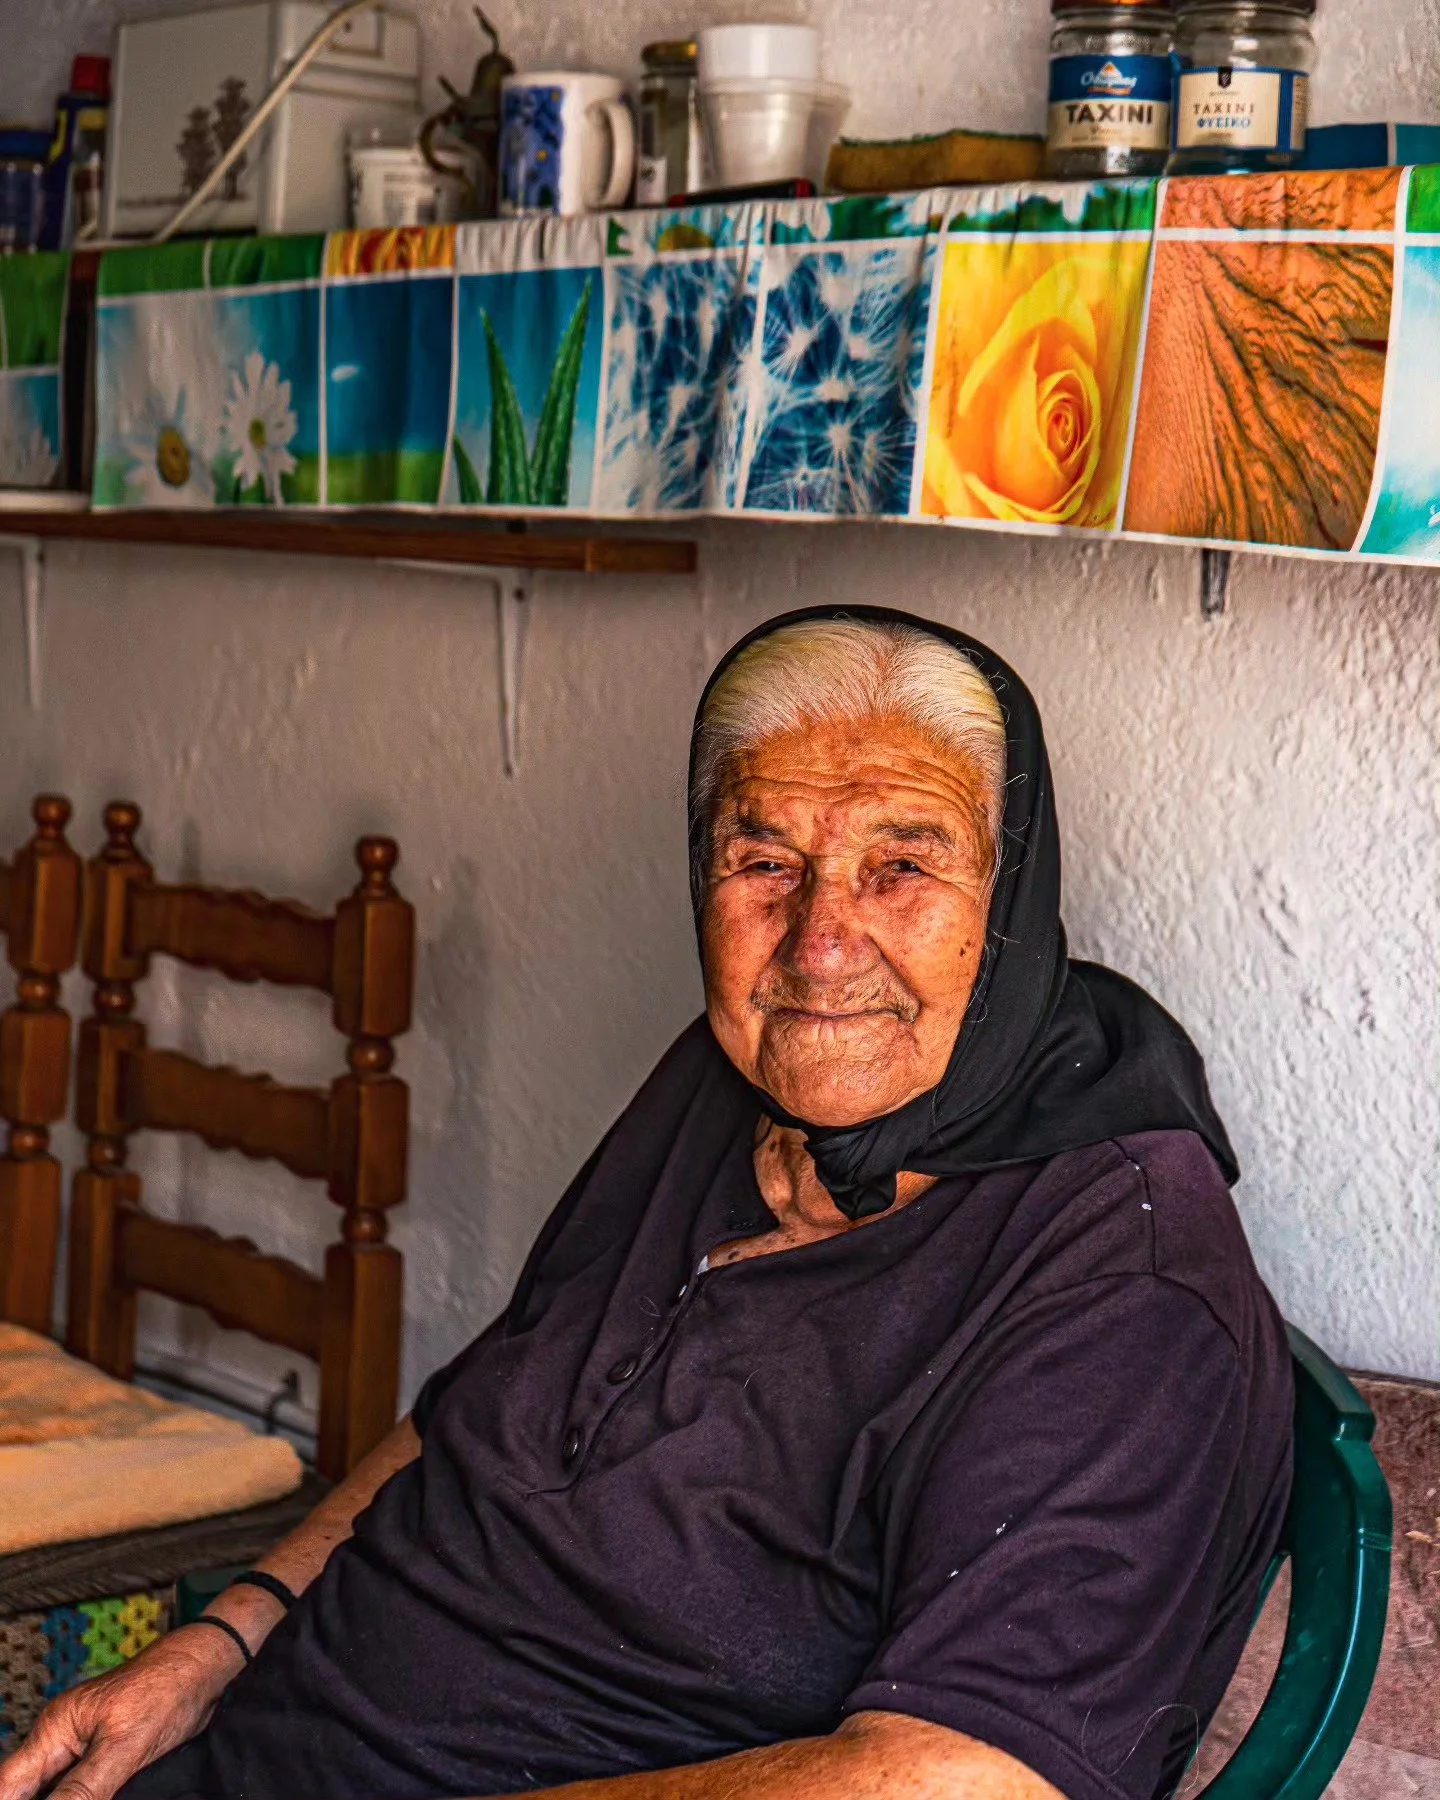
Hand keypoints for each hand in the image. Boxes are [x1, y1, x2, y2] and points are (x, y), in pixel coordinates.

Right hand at [0, 1622, 241, 1799]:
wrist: (207, 1669)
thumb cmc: (168, 1687)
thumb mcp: (124, 1745)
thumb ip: (83, 1787)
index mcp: (55, 1730)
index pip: (7, 1786)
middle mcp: (62, 1740)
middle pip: (28, 1793)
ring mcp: (83, 1749)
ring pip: (56, 1792)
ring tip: (102, 1797)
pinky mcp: (106, 1757)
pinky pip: (81, 1789)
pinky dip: (82, 1799)